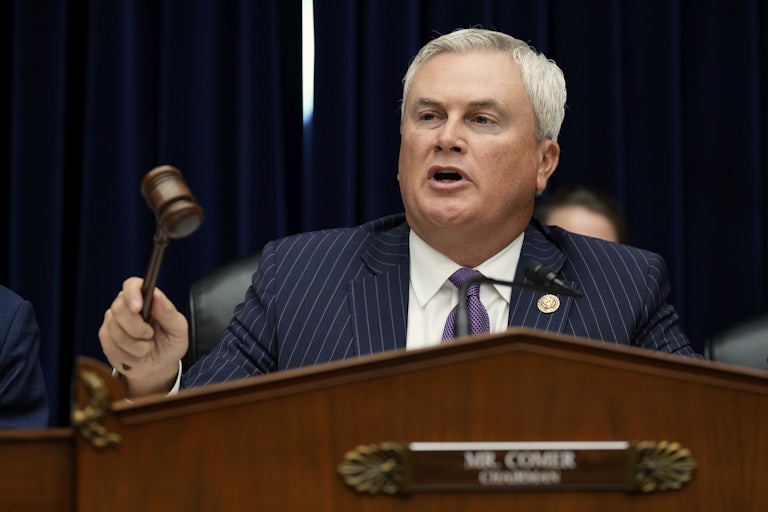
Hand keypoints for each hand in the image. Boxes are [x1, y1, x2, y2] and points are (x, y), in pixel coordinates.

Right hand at [98, 277, 187, 396]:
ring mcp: (113, 321)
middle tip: (149, 336)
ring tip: (147, 349)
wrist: (159, 367)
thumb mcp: (178, 329)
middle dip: (136, 328)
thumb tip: (156, 295)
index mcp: (145, 298)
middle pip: (119, 308)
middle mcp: (126, 306)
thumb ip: (167, 312)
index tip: (137, 308)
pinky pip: (110, 346)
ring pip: (115, 331)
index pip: (132, 285)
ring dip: (135, 346)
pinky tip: (136, 356)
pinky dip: (128, 356)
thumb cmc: (170, 344)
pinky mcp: (106, 338)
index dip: (132, 294)